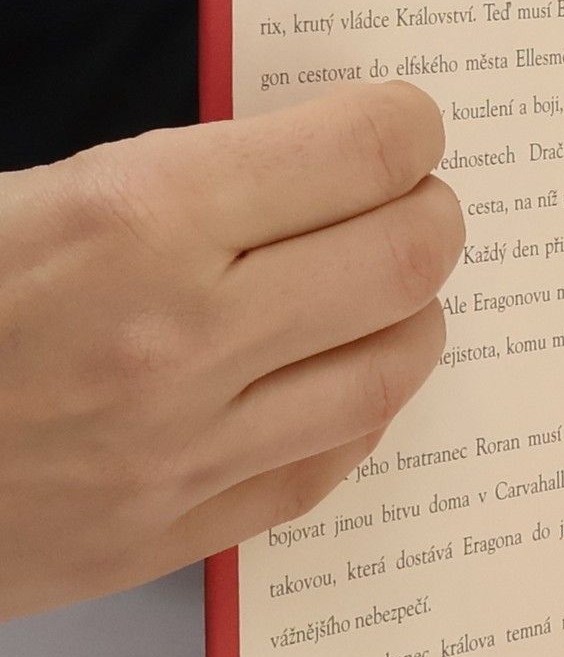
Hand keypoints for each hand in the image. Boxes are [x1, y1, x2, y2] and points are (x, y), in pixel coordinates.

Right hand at [0, 84, 462, 620]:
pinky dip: (356, 406)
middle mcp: (180, 340)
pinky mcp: (167, 536)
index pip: (359, 156)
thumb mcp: (9, 191)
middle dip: (429, 210)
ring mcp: (182, 454)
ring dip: (412, 311)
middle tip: (414, 194)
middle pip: (405, 260)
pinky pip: (328, 464)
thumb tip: (292, 146)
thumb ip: (158, 168)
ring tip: (387, 282)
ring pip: (392, 369)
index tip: (405, 121)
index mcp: (129, 222)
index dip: (403, 126)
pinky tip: (337, 373)